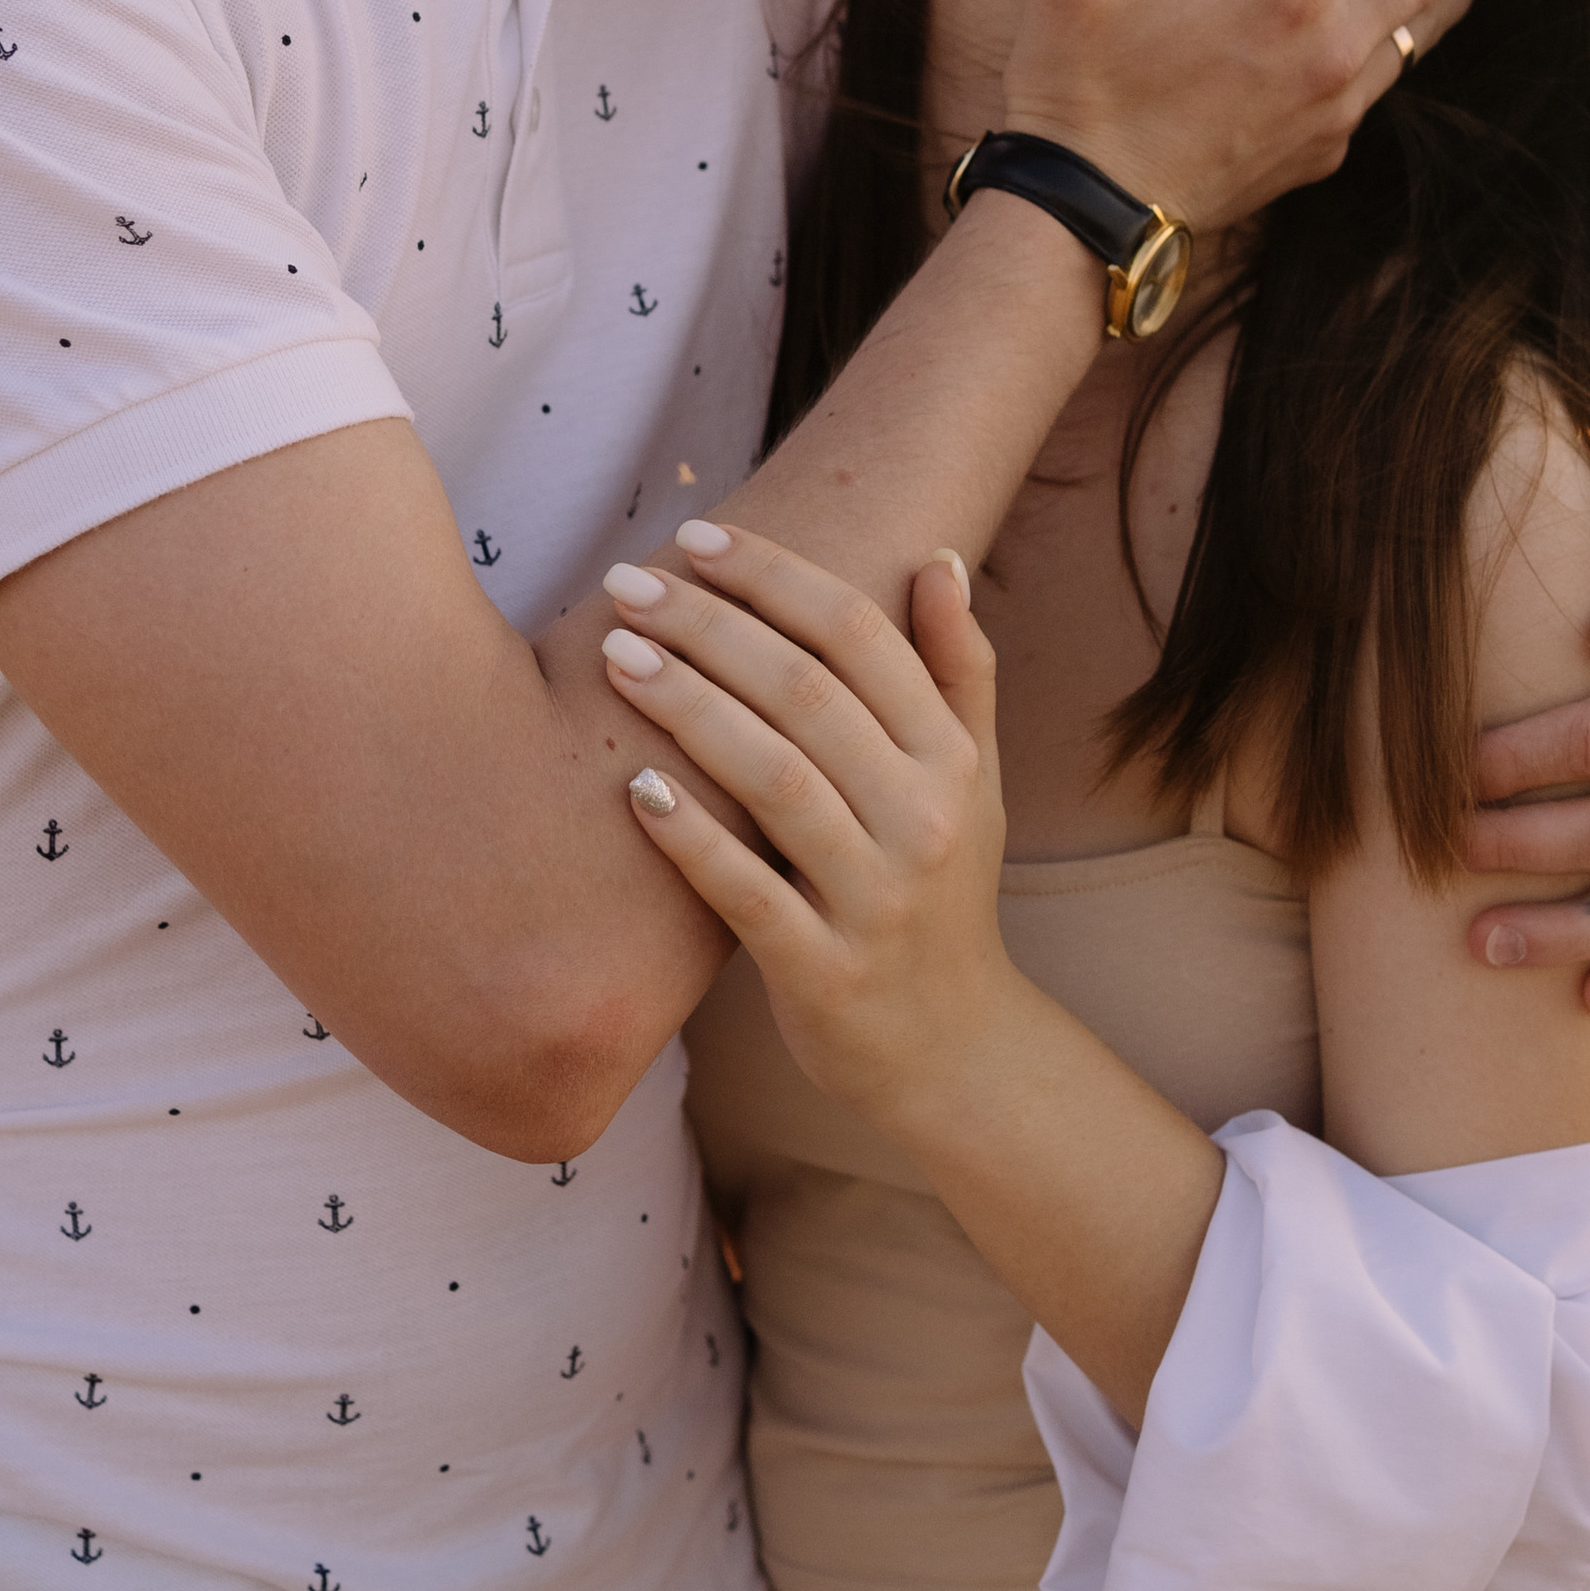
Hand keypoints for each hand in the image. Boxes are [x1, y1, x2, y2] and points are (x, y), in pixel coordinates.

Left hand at [597, 526, 1015, 1120]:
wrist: (954, 1052)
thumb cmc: (942, 894)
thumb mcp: (974, 782)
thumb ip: (957, 671)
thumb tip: (936, 556)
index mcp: (950, 760)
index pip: (862, 637)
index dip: (777, 577)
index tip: (698, 538)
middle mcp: (922, 820)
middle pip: (808, 694)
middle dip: (712, 626)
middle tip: (627, 584)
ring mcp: (874, 899)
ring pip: (775, 780)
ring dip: (689, 708)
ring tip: (615, 656)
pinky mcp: (823, 972)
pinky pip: (747, 894)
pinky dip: (692, 840)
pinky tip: (634, 788)